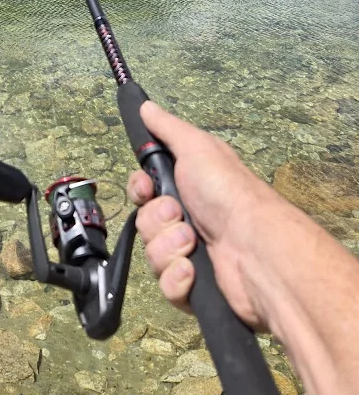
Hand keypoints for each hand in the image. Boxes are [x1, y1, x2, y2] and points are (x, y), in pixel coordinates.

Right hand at [127, 101, 278, 330]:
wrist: (256, 249)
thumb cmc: (228, 193)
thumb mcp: (197, 147)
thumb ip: (167, 127)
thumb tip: (145, 105)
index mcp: (187, 189)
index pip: (143, 192)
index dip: (139, 190)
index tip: (146, 188)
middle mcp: (187, 221)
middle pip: (144, 222)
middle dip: (157, 219)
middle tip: (179, 214)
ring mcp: (191, 256)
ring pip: (152, 255)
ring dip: (169, 246)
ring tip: (193, 243)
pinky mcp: (194, 289)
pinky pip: (166, 286)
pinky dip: (178, 278)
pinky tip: (194, 270)